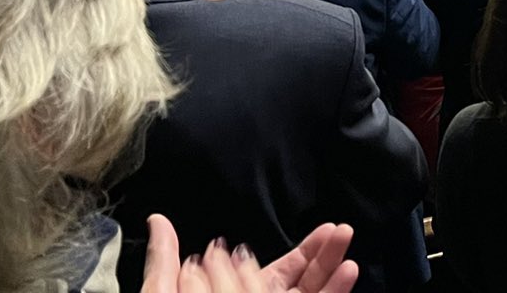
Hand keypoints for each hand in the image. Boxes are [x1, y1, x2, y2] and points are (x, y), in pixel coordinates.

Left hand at [143, 217, 357, 292]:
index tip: (324, 227)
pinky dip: (334, 292)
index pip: (280, 272)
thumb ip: (167, 259)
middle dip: (323, 255)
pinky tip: (348, 272)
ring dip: (332, 270)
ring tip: (346, 242)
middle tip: (341, 231)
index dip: (305, 250)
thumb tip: (158, 220)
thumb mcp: (163, 291)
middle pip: (302, 283)